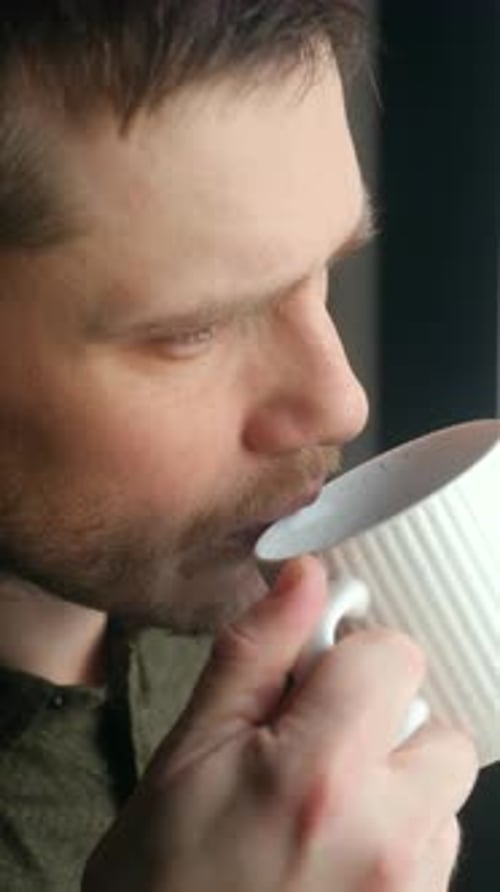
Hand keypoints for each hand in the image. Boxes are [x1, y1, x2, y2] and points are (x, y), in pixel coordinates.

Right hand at [82, 556, 477, 890]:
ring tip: (321, 808)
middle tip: (312, 749)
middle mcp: (386, 837)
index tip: (312, 677)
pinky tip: (336, 851)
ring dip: (394, 781)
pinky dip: (399, 832)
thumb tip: (306, 578)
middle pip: (435, 726)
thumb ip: (256, 653)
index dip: (350, 655)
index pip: (395, 658)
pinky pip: (438, 846)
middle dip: (380, 721)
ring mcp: (410, 891)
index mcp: (321, 775)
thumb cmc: (160, 879)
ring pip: (441, 787)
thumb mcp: (189, 751)